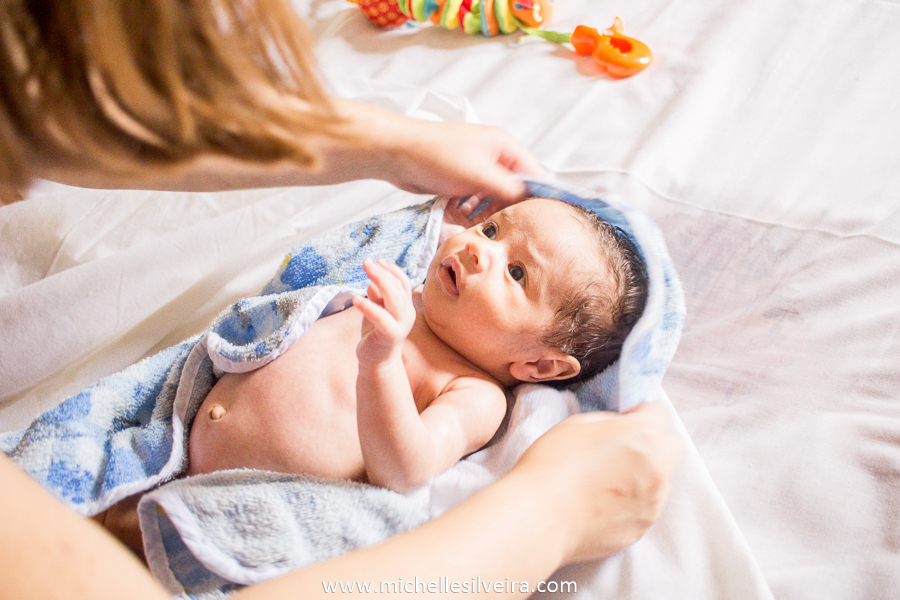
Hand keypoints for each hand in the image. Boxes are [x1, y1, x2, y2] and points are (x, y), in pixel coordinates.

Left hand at [353, 259, 415, 366]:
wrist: (377, 361)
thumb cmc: (376, 334)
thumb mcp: (376, 310)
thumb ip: (377, 297)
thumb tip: (372, 282)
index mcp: (405, 305)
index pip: (402, 282)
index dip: (391, 270)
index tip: (377, 261)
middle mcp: (407, 313)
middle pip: (398, 287)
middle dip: (382, 273)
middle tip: (367, 262)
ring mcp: (401, 324)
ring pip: (394, 298)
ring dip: (380, 282)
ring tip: (366, 271)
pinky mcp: (390, 335)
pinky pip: (380, 317)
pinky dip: (368, 306)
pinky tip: (355, 299)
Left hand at [378, 118, 543, 205]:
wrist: (397, 154)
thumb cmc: (438, 156)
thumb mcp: (480, 174)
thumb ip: (509, 189)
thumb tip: (530, 201)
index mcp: (502, 145)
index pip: (532, 173)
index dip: (536, 196)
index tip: (535, 219)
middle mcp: (491, 155)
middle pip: (512, 187)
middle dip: (507, 206)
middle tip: (502, 225)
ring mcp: (474, 168)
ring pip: (492, 196)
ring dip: (487, 210)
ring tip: (480, 221)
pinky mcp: (458, 180)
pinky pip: (473, 199)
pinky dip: (471, 209)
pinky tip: (464, 217)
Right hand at [512, 402, 681, 562]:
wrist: (541, 516)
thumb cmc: (551, 466)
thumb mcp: (576, 424)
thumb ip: (607, 422)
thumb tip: (618, 428)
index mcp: (640, 435)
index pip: (659, 413)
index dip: (639, 413)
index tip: (625, 419)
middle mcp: (655, 468)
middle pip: (671, 446)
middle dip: (653, 441)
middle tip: (624, 447)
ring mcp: (652, 501)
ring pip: (662, 479)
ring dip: (645, 473)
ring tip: (608, 479)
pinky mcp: (642, 527)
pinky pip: (647, 506)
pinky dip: (633, 501)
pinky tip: (603, 501)